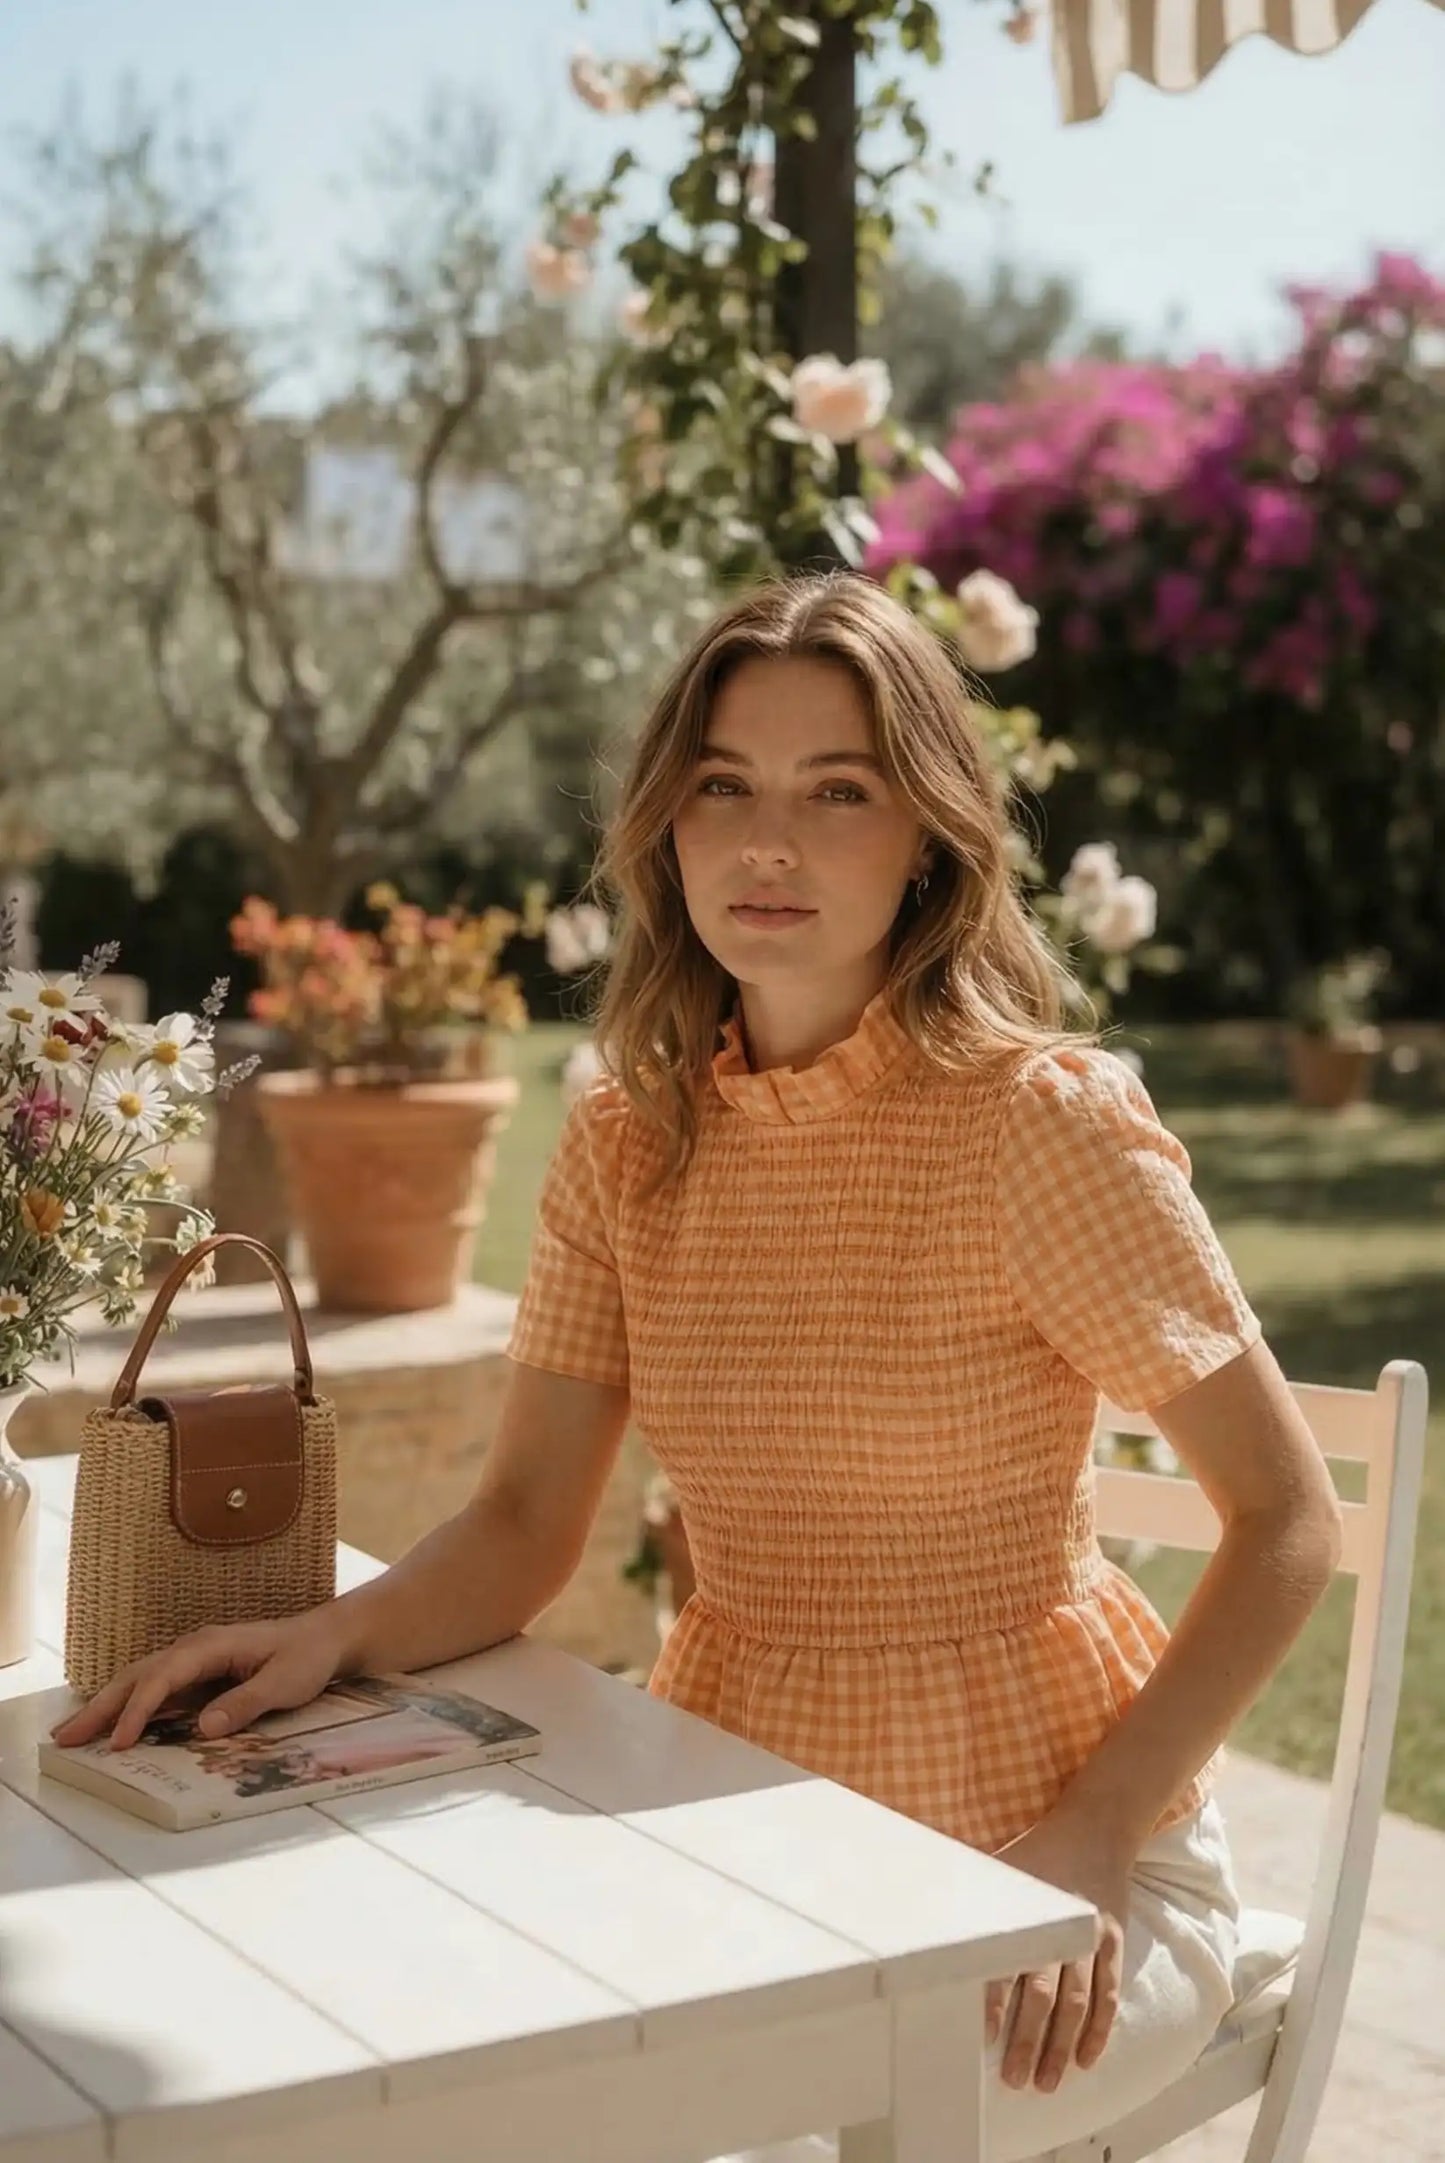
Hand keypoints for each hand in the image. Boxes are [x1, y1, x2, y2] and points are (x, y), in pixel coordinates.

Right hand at [49, 1613, 350, 1752]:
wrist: (324, 1638)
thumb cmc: (307, 1658)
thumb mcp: (285, 1682)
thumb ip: (246, 1703)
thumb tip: (204, 1728)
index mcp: (212, 1646)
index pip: (163, 1678)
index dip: (139, 1710)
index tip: (120, 1742)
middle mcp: (194, 1648)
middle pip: (137, 1676)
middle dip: (100, 1706)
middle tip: (64, 1738)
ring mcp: (193, 1659)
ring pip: (139, 1680)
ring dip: (106, 1706)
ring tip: (71, 1734)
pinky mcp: (197, 1673)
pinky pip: (154, 1688)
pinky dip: (127, 1705)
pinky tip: (111, 1726)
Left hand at [986, 1807, 1132, 2093]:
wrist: (1094, 1829)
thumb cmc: (1035, 1853)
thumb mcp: (999, 1869)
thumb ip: (971, 1902)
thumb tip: (921, 1925)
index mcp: (1026, 1911)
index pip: (1006, 1964)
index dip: (994, 2002)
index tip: (982, 2038)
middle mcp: (1058, 1928)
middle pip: (1043, 1994)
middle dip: (1028, 2040)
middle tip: (1014, 2079)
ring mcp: (1089, 1938)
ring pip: (1077, 2002)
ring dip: (1061, 2045)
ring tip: (1046, 2082)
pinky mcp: (1112, 1943)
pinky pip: (1108, 1993)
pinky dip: (1099, 2029)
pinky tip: (1086, 2059)